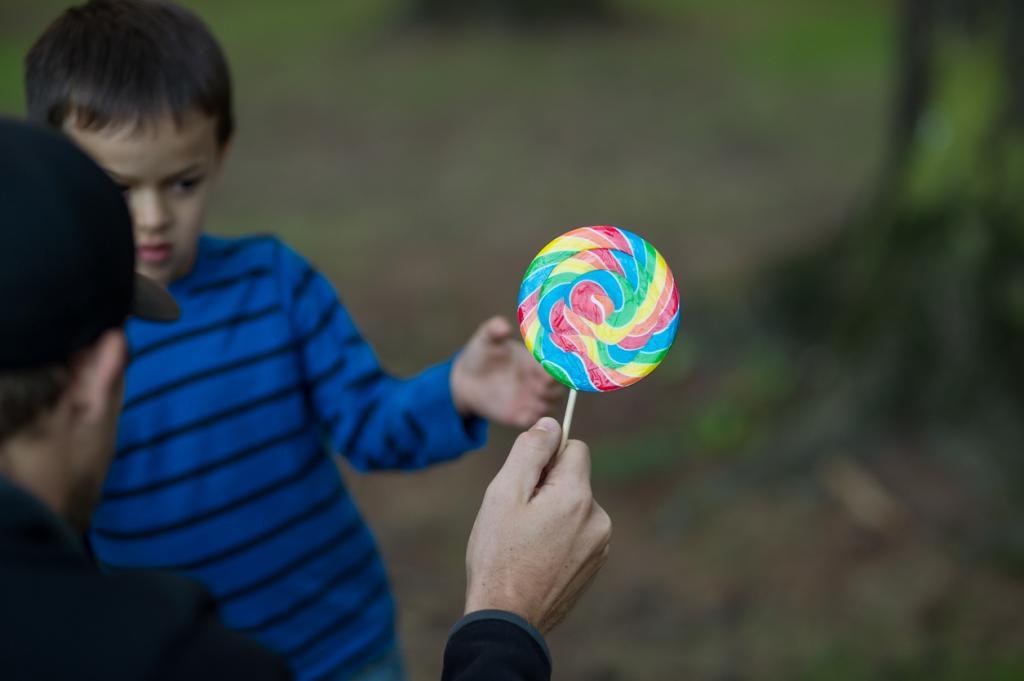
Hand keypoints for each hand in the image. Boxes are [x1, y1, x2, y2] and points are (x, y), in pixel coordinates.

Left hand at [451, 316, 563, 428]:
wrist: (466, 380)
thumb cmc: (481, 354)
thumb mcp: (486, 340)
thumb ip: (494, 331)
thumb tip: (503, 326)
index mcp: (537, 361)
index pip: (557, 365)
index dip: (556, 367)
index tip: (548, 369)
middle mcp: (539, 381)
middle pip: (559, 388)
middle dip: (553, 388)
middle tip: (540, 384)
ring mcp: (532, 399)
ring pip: (551, 406)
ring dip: (545, 404)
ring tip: (532, 399)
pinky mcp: (522, 415)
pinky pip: (534, 420)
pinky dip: (533, 418)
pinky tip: (522, 413)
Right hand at [464, 417, 611, 633]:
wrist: (508, 620)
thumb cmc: (498, 554)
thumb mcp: (504, 493)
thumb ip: (530, 451)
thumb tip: (551, 423)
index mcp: (578, 496)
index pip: (574, 447)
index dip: (545, 457)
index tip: (524, 481)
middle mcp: (598, 518)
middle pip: (574, 478)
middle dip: (547, 487)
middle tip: (517, 517)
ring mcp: (599, 545)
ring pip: (574, 506)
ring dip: (553, 513)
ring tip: (524, 541)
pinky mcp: (594, 564)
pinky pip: (577, 532)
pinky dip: (559, 536)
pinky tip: (535, 557)